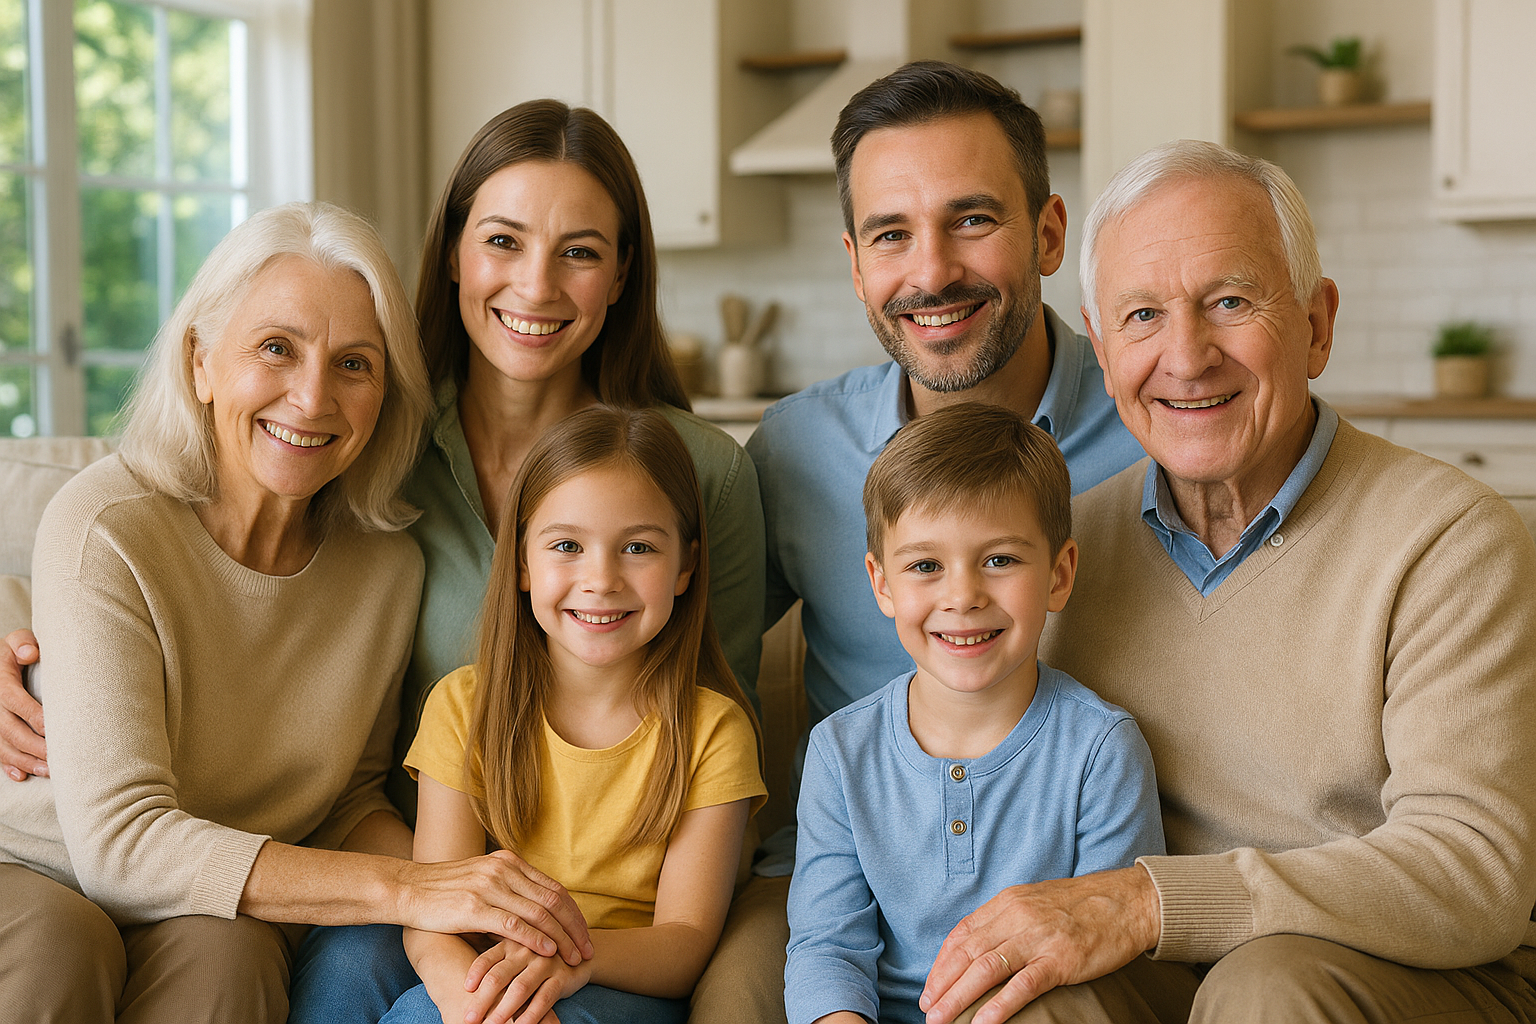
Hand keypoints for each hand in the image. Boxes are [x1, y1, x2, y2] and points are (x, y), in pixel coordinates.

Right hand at [0, 629, 44, 781]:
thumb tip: (31, 653)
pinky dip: (8, 766)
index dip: (32, 715)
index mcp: (0, 680)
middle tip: (57, 757)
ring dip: (24, 760)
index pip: (14, 700)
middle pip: (8, 729)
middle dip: (32, 745)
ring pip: (3, 745)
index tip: (53, 727)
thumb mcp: (17, 641)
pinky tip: (22, 776)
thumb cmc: (17, 651)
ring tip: (49, 770)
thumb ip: (23, 643)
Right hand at [396, 850, 593, 965]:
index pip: (553, 888)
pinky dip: (536, 939)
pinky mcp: (475, 907)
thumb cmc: (444, 890)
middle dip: (575, 928)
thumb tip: (537, 916)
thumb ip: (509, 891)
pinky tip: (548, 952)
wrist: (406, 888)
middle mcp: (504, 870)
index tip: (585, 934)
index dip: (573, 913)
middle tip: (587, 950)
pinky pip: (514, 924)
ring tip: (573, 957)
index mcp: (509, 862)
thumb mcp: (482, 881)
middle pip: (554, 900)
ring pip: (539, 913)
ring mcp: (490, 887)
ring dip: (561, 938)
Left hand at [463, 940, 588, 1023]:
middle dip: (482, 1001)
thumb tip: (462, 983)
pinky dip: (531, 1014)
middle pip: (499, 976)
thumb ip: (495, 960)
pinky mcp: (562, 976)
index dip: (475, 974)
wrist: (580, 953)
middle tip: (468, 1019)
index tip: (464, 991)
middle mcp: (526, 950)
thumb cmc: (537, 956)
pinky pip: (544, 998)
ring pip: (520, 989)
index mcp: (510, 942)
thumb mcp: (516, 951)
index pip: (487, 958)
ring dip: (503, 1011)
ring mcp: (545, 963)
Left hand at [919, 866, 1160, 1023]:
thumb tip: (977, 947)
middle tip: (927, 1010)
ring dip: (958, 998)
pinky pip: (1023, 986)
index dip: (941, 964)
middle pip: (967, 953)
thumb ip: (1006, 921)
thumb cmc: (1081, 905)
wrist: (1128, 901)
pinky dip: (999, 1006)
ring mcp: (1038, 937)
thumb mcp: (1034, 902)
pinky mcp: (1061, 959)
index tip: (929, 988)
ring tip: (942, 1020)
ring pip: (986, 969)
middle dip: (942, 985)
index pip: (961, 934)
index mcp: (1007, 902)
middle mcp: (1017, 916)